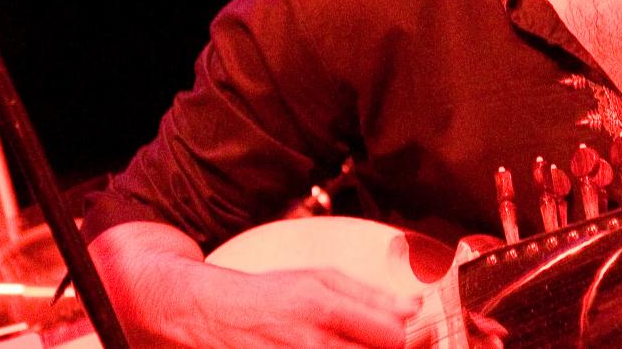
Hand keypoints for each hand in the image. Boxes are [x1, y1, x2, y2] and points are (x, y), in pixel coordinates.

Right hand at [89, 222, 421, 347]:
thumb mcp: (319, 279)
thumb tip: (415, 305)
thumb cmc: (267, 295)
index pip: (393, 337)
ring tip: (344, 344)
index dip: (409, 340)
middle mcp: (311, 344)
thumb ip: (371, 295)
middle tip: (379, 343)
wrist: (206, 314)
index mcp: (325, 309)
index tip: (413, 336)